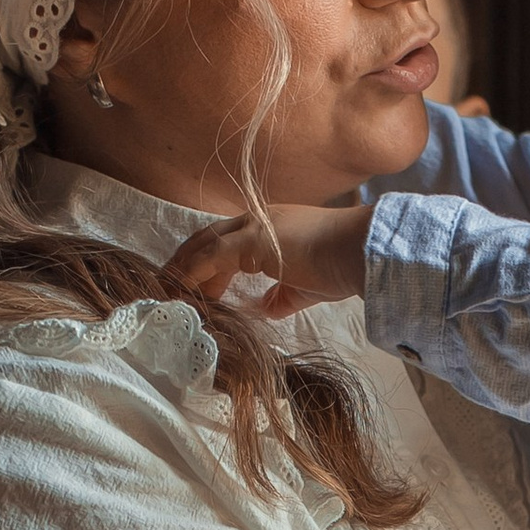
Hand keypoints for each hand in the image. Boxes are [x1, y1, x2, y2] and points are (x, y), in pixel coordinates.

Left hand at [168, 202, 372, 315]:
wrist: (361, 253)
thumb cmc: (342, 268)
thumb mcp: (305, 289)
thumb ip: (280, 297)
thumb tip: (263, 309)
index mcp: (271, 228)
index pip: (228, 241)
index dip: (208, 265)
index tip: (199, 290)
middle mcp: (259, 220)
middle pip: (209, 237)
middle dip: (186, 262)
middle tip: (170, 289)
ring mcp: (254, 226)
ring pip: (205, 244)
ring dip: (183, 268)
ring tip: (168, 292)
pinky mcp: (252, 240)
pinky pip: (211, 256)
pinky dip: (191, 272)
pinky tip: (180, 288)